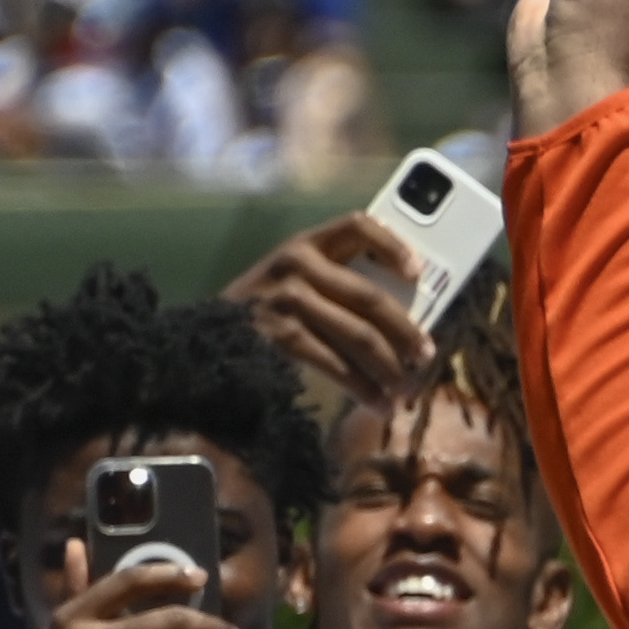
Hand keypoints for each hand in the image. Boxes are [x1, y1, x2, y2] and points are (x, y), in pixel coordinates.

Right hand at [223, 212, 433, 406]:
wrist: (202, 340)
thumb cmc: (264, 312)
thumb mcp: (294, 280)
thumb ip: (337, 281)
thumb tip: (405, 313)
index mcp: (306, 244)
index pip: (357, 226)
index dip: (393, 246)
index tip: (417, 274)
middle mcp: (296, 264)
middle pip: (369, 296)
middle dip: (406, 332)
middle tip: (426, 357)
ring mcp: (286, 299)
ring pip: (359, 336)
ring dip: (389, 368)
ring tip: (405, 388)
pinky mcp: (280, 335)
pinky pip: (336, 364)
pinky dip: (363, 387)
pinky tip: (377, 402)